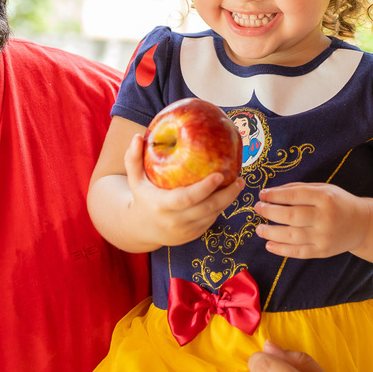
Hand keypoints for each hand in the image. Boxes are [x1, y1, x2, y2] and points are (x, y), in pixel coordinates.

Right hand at [124, 132, 242, 246]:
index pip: (187, 198)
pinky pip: (212, 220)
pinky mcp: (194, 234)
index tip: (219, 175)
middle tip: (239, 179)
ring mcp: (186, 230)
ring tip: (238, 183)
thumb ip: (133, 159)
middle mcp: (175, 221)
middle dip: (226, 195)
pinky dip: (221, 207)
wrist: (141, 229)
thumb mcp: (134, 179)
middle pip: (206, 209)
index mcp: (161, 206)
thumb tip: (136, 137)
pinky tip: (228, 192)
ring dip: (228, 200)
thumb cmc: (142, 197)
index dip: (205, 188)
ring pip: (213, 215)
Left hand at [254, 183, 367, 258]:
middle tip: (258, 209)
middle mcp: (324, 217)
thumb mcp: (323, 188)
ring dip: (271, 233)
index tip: (262, 195)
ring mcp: (323, 237)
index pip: (294, 196)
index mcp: (325, 197)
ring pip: (291, 236)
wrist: (362, 225)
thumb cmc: (338, 203)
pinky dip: (281, 250)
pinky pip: (298, 252)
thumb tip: (270, 193)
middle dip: (269, 212)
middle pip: (290, 216)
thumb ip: (298, 189)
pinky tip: (269, 245)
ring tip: (259, 229)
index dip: (274, 195)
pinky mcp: (322, 252)